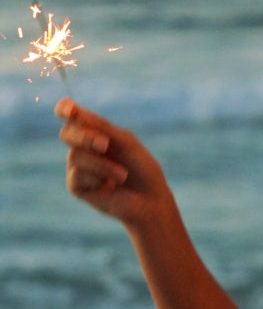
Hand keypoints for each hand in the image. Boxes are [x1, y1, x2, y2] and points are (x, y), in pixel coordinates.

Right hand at [56, 97, 175, 227]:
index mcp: (96, 132)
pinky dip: (98, 178)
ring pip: (75, 155)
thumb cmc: (142, 168)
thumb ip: (102, 127)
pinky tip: (110, 186)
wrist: (149, 199)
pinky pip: (77, 175)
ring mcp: (78, 166)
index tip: (69, 109)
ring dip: (102, 164)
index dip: (66, 110)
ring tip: (122, 175)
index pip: (73, 116)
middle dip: (85, 137)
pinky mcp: (76, 186)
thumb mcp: (126, 143)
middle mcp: (83, 147)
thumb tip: (75, 111)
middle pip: (67, 133)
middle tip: (105, 144)